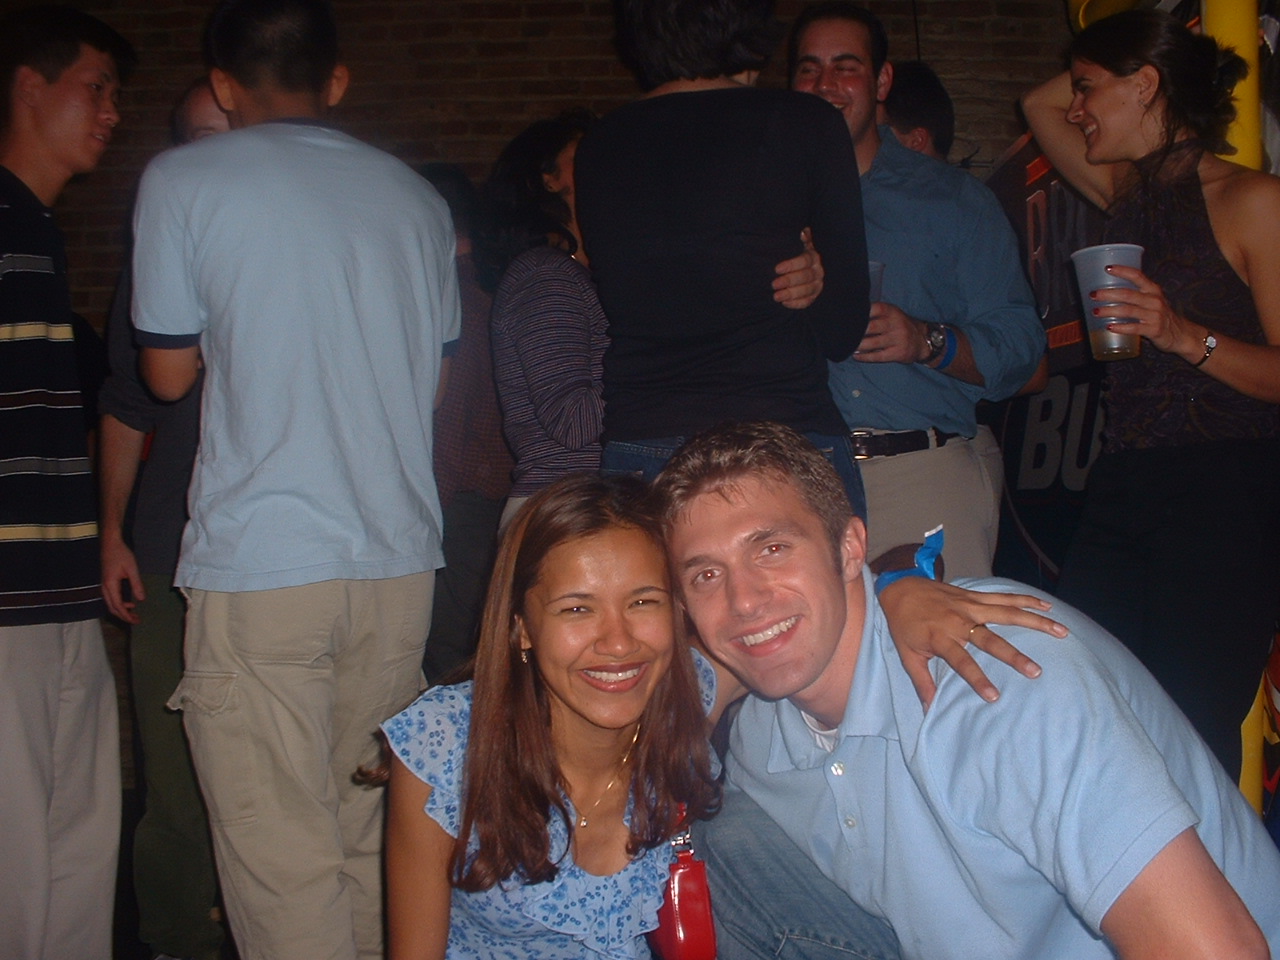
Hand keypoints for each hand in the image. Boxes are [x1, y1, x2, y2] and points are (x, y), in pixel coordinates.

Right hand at [101, 535, 144, 623]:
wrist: (110, 544)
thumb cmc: (121, 554)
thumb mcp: (132, 569)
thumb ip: (136, 584)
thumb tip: (141, 599)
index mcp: (110, 585)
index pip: (117, 606)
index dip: (126, 615)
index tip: (136, 621)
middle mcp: (105, 588)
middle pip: (112, 608)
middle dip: (124, 616)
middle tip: (136, 620)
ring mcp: (104, 586)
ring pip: (111, 604)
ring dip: (122, 611)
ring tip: (134, 614)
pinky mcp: (106, 583)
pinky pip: (111, 598)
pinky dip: (119, 604)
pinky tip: (129, 603)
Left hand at [772, 228, 824, 309]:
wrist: (797, 269)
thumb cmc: (793, 254)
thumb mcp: (795, 244)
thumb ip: (801, 238)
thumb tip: (803, 231)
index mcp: (813, 257)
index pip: (805, 261)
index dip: (791, 265)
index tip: (776, 269)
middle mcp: (818, 271)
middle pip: (805, 277)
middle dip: (789, 281)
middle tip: (773, 284)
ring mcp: (817, 285)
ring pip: (806, 291)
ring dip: (791, 294)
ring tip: (776, 296)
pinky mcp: (813, 297)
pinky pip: (807, 302)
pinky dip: (796, 304)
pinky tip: (784, 303)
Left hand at [853, 302, 928, 363]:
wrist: (923, 340)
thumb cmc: (900, 325)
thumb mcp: (892, 314)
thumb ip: (875, 312)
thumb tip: (851, 315)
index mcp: (892, 311)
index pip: (874, 309)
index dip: (860, 313)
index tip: (847, 318)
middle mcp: (895, 323)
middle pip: (871, 327)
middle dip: (856, 331)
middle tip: (844, 335)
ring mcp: (898, 339)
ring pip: (872, 343)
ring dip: (857, 345)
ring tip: (848, 346)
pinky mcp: (898, 353)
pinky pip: (877, 356)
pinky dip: (864, 357)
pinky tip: (856, 356)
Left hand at [879, 577, 1065, 707]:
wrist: (900, 588)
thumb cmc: (904, 625)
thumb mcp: (907, 655)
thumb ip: (921, 681)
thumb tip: (929, 708)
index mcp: (941, 638)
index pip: (962, 661)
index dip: (977, 678)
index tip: (994, 696)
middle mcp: (958, 621)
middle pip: (990, 639)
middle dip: (1013, 655)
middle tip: (1035, 671)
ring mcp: (970, 606)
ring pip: (1006, 613)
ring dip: (1034, 621)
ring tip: (1060, 631)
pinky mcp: (975, 596)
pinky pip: (1004, 597)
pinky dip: (1026, 599)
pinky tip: (1047, 605)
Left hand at [1093, 265, 1203, 359]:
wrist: (1179, 333)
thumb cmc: (1158, 315)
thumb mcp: (1150, 301)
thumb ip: (1133, 295)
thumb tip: (1105, 292)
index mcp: (1152, 290)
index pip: (1137, 276)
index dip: (1122, 271)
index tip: (1107, 268)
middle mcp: (1154, 300)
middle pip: (1128, 294)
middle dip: (1108, 294)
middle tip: (1093, 295)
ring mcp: (1155, 315)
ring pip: (1128, 310)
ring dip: (1109, 311)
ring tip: (1096, 312)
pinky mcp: (1154, 329)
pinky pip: (1134, 328)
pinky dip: (1121, 327)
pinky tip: (1109, 327)